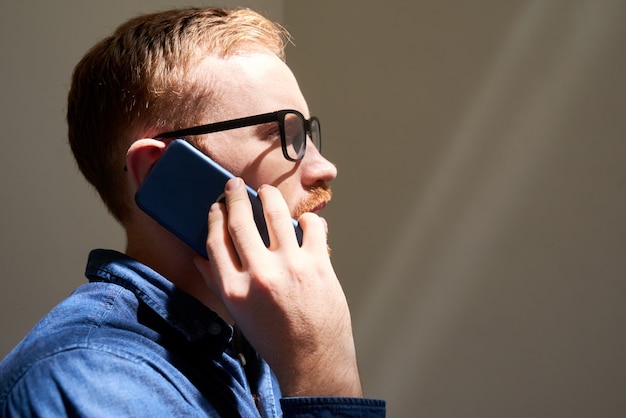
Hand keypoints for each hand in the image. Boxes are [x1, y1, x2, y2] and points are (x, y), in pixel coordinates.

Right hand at [194, 178, 362, 396]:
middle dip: (235, 197)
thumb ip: (218, 284)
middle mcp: (260, 275)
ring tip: (266, 192)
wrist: (313, 360)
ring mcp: (291, 267)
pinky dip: (308, 219)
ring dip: (268, 196)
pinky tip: (304, 221)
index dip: (214, 218)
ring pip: (275, 214)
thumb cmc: (274, 340)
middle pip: (240, 221)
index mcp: (234, 290)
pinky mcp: (319, 265)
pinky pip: (313, 226)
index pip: (216, 241)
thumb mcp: (238, 316)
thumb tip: (199, 260)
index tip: (216, 207)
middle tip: (234, 186)